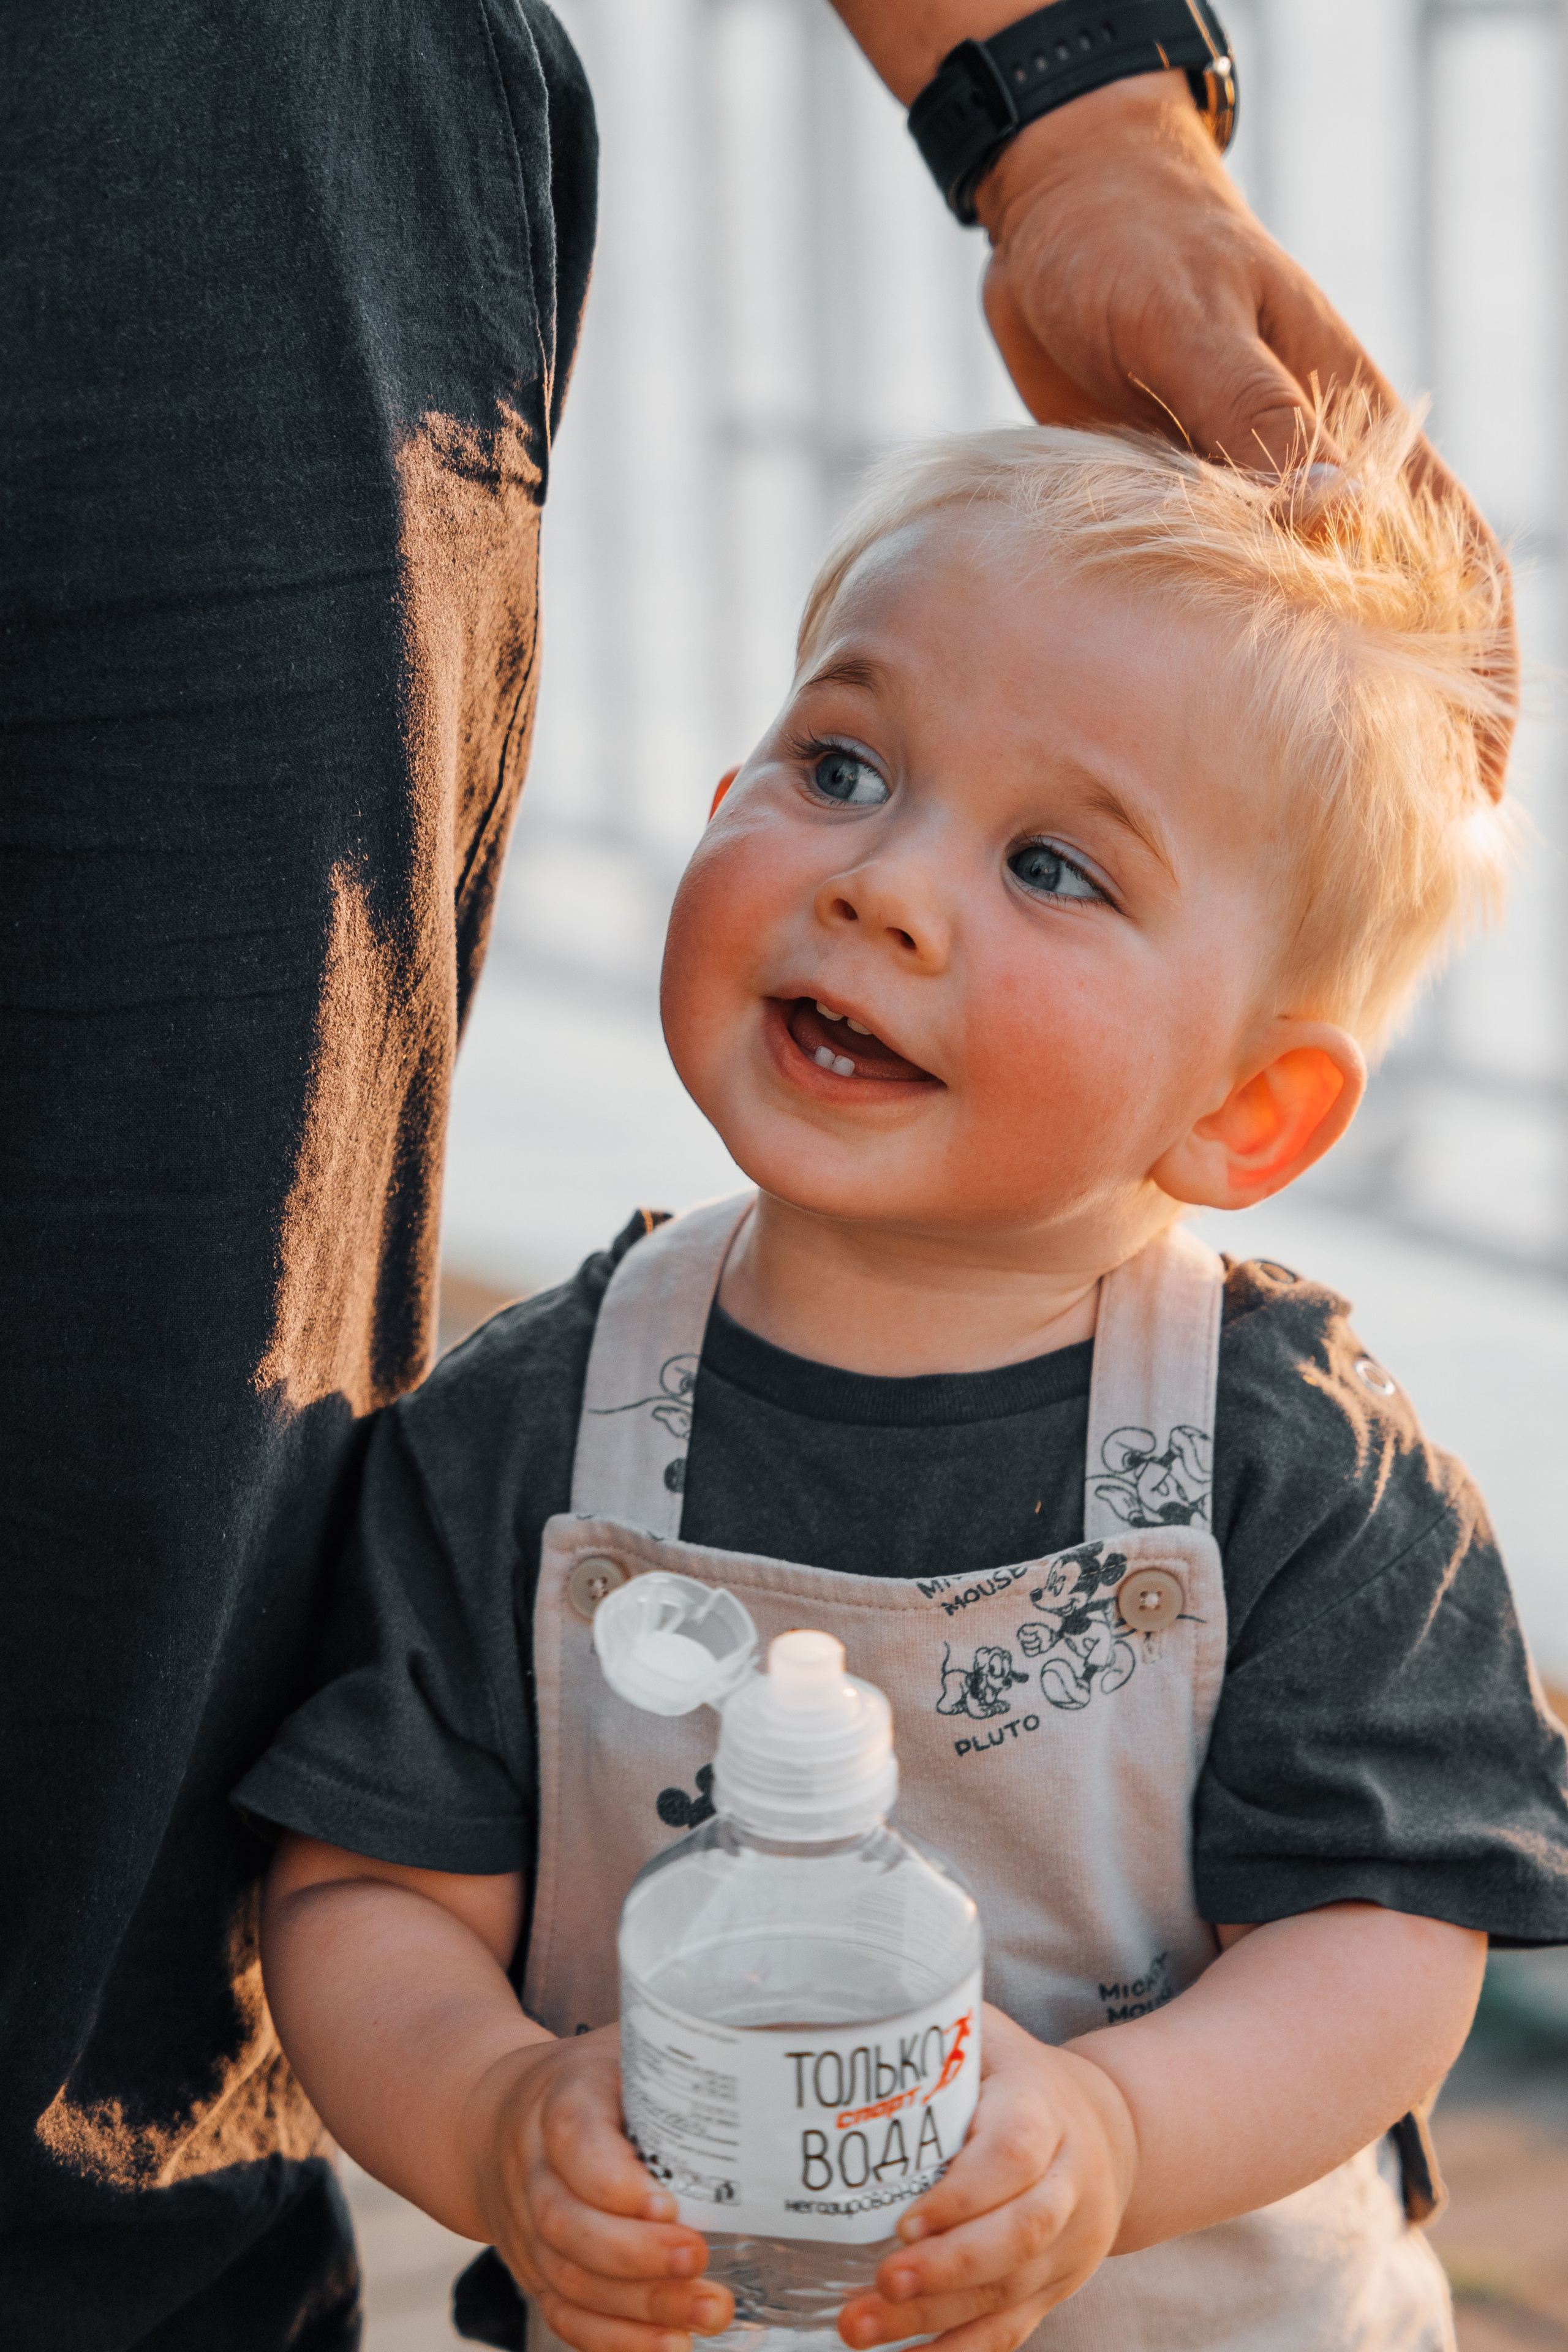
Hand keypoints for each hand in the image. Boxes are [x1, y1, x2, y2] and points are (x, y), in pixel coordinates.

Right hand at [465, 2026, 735, 2351]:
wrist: (491, 2119)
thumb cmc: (589, 2080)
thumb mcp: (626, 2043)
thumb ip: (686, 2048)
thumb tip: (784, 2038)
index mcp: (560, 2096)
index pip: (574, 2138)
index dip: (614, 2180)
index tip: (670, 2203)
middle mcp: (533, 2165)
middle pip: (566, 2222)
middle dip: (635, 2256)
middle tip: (700, 2262)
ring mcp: (527, 2227)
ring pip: (568, 2277)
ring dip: (638, 2307)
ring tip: (710, 2312)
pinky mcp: (536, 2271)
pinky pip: (565, 2314)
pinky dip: (616, 2340)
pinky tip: (671, 2345)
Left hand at [836, 2006, 1135, 2351]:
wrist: (1103, 2125)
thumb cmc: (1013, 2075)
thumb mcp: (985, 2036)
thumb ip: (933, 2034)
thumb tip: (845, 2015)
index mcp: (1044, 2109)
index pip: (1013, 2155)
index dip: (964, 2193)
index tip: (902, 2219)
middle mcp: (1069, 2181)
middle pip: (1020, 2234)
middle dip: (949, 2266)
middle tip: (880, 2283)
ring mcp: (1070, 2243)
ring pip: (1010, 2291)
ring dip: (935, 2318)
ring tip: (858, 2328)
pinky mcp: (1057, 2286)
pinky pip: (1013, 2330)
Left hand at [974, 71, 1514, 791]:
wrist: (1058, 210)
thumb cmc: (1133, 248)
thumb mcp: (1187, 325)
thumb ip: (1250, 422)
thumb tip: (1334, 519)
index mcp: (1361, 440)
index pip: (1459, 583)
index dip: (1480, 694)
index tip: (1475, 797)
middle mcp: (1319, 488)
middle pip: (1397, 638)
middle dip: (1408, 747)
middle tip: (1395, 865)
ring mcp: (1251, 513)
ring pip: (1305, 646)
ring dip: (1314, 736)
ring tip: (1303, 849)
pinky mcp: (1183, 525)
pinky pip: (1219, 624)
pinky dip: (1225, 695)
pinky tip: (1203, 774)